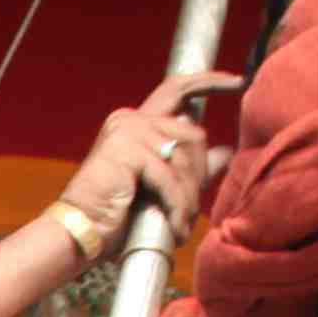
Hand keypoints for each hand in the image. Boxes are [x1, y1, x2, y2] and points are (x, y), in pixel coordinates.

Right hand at [54, 70, 222, 244]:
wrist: (79, 234)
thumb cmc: (115, 215)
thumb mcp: (161, 187)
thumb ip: (190, 166)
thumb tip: (225, 152)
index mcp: (135, 123)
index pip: (177, 90)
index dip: (209, 82)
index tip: (238, 82)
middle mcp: (130, 119)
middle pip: (191, 132)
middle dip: (199, 174)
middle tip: (190, 210)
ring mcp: (127, 131)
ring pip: (184, 156)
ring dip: (189, 195)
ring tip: (181, 223)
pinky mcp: (127, 151)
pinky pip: (169, 177)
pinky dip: (177, 206)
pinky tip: (175, 227)